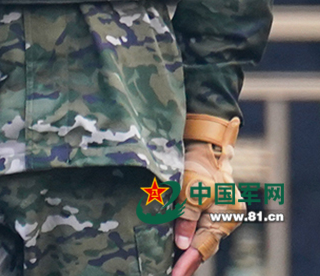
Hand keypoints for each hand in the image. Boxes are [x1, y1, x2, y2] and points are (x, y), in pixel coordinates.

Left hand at [172, 114, 245, 274]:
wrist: (202, 140)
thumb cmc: (198, 162)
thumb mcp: (189, 190)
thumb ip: (186, 218)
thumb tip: (182, 246)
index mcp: (229, 212)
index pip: (206, 243)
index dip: (189, 260)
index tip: (176, 274)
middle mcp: (229, 215)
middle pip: (205, 242)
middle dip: (188, 257)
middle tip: (172, 273)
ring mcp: (222, 211)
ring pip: (202, 235)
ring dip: (187, 247)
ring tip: (173, 265)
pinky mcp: (212, 206)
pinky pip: (200, 225)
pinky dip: (189, 234)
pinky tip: (178, 248)